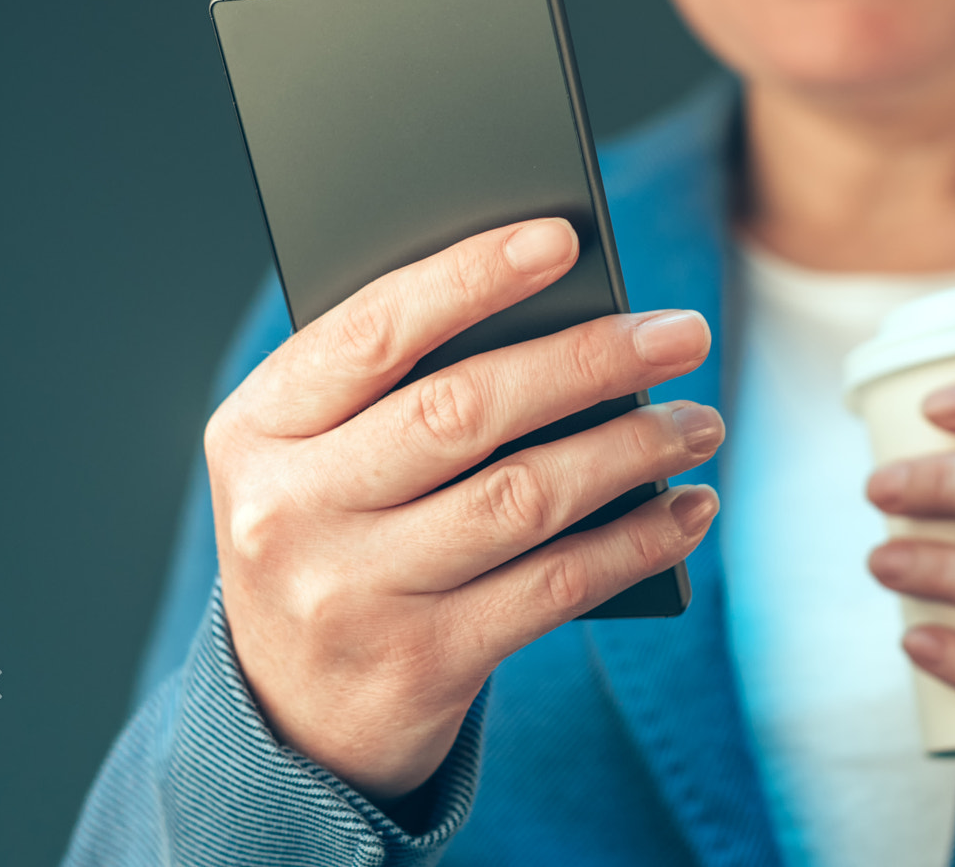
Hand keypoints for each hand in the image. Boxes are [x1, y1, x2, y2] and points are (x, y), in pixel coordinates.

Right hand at [204, 217, 723, 799]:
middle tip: (681, 332)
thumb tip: (562, 308)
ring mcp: (353, 596)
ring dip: (631, 449)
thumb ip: (393, 386)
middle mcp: (290, 512)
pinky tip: (686, 510)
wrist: (287, 716)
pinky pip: (555, 586)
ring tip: (697, 421)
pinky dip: (636, 542)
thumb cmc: (329, 536)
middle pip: (463, 410)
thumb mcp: (313, 456)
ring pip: (523, 497)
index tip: (564, 236)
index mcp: (256, 429)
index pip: (373, 330)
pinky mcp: (422, 666)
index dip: (471, 276)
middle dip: (589, 361)